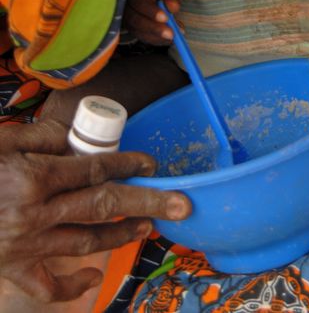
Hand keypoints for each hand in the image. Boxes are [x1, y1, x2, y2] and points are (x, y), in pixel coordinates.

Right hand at [0, 119, 190, 302]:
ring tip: (148, 226)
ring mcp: (25, 246)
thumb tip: (74, 131)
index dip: (128, 164)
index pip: (94, 169)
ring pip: (85, 242)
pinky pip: (47, 285)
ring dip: (121, 235)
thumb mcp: (0, 140)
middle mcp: (36, 214)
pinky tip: (94, 276)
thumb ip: (40, 136)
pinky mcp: (12, 269)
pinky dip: (72, 284)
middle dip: (147, 203)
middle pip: (102, 206)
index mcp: (34, 178)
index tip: (152, 164)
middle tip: (182, 204)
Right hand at [122, 0, 180, 43]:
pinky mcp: (132, 30)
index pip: (140, 3)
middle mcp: (126, 7)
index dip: (152, 12)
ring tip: (172, 38)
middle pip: (137, 21)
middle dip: (155, 29)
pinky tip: (168, 40)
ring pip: (139, 32)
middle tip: (171, 34)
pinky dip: (156, 40)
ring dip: (157, 36)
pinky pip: (143, 37)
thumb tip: (174, 7)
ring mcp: (127, 20)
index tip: (166, 18)